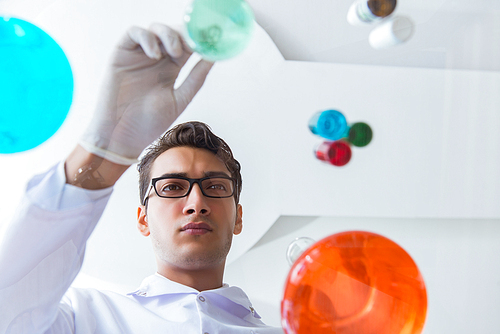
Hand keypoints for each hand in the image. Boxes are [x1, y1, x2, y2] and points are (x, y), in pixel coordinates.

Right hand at [80, 23, 213, 164]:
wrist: (122, 136)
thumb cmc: (149, 123)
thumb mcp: (179, 99)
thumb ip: (196, 78)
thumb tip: (213, 58)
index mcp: (172, 69)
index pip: (188, 46)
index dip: (200, 41)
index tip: (211, 42)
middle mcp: (157, 59)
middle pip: (174, 33)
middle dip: (186, 34)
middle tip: (195, 43)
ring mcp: (139, 55)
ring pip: (156, 29)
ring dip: (169, 35)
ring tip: (175, 53)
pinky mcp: (121, 53)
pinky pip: (134, 33)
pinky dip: (147, 37)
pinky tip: (155, 55)